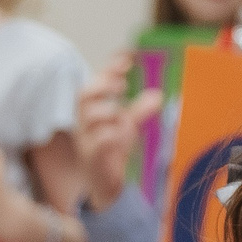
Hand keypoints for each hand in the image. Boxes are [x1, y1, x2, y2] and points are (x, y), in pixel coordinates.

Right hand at [77, 53, 164, 213]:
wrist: (104, 184)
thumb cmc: (110, 150)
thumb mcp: (127, 126)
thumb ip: (139, 110)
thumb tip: (157, 94)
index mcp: (91, 110)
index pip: (95, 82)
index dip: (109, 68)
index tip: (128, 58)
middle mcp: (84, 121)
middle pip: (84, 95)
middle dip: (102, 85)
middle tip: (122, 84)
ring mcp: (85, 138)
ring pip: (90, 116)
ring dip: (109, 111)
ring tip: (122, 116)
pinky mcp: (92, 156)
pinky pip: (100, 139)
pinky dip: (112, 134)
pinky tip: (121, 135)